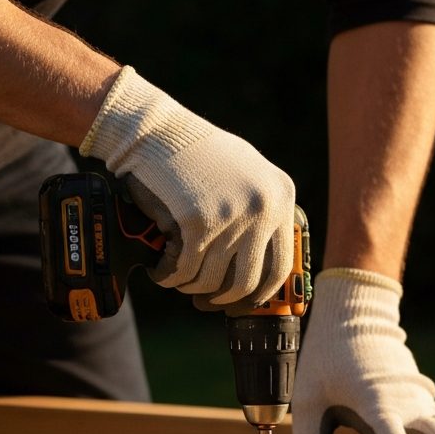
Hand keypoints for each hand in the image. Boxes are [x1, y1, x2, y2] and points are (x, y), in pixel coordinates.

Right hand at [81, 66, 294, 309]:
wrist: (154, 131)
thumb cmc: (195, 156)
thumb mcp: (246, 175)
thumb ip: (261, 213)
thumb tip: (262, 269)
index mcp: (280, 196)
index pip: (280, 266)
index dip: (258, 294)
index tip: (240, 302)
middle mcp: (263, 207)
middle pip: (245, 282)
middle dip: (220, 299)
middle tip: (203, 300)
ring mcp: (232, 215)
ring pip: (210, 281)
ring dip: (188, 287)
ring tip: (176, 278)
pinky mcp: (198, 222)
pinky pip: (183, 271)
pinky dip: (168, 277)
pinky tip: (160, 271)